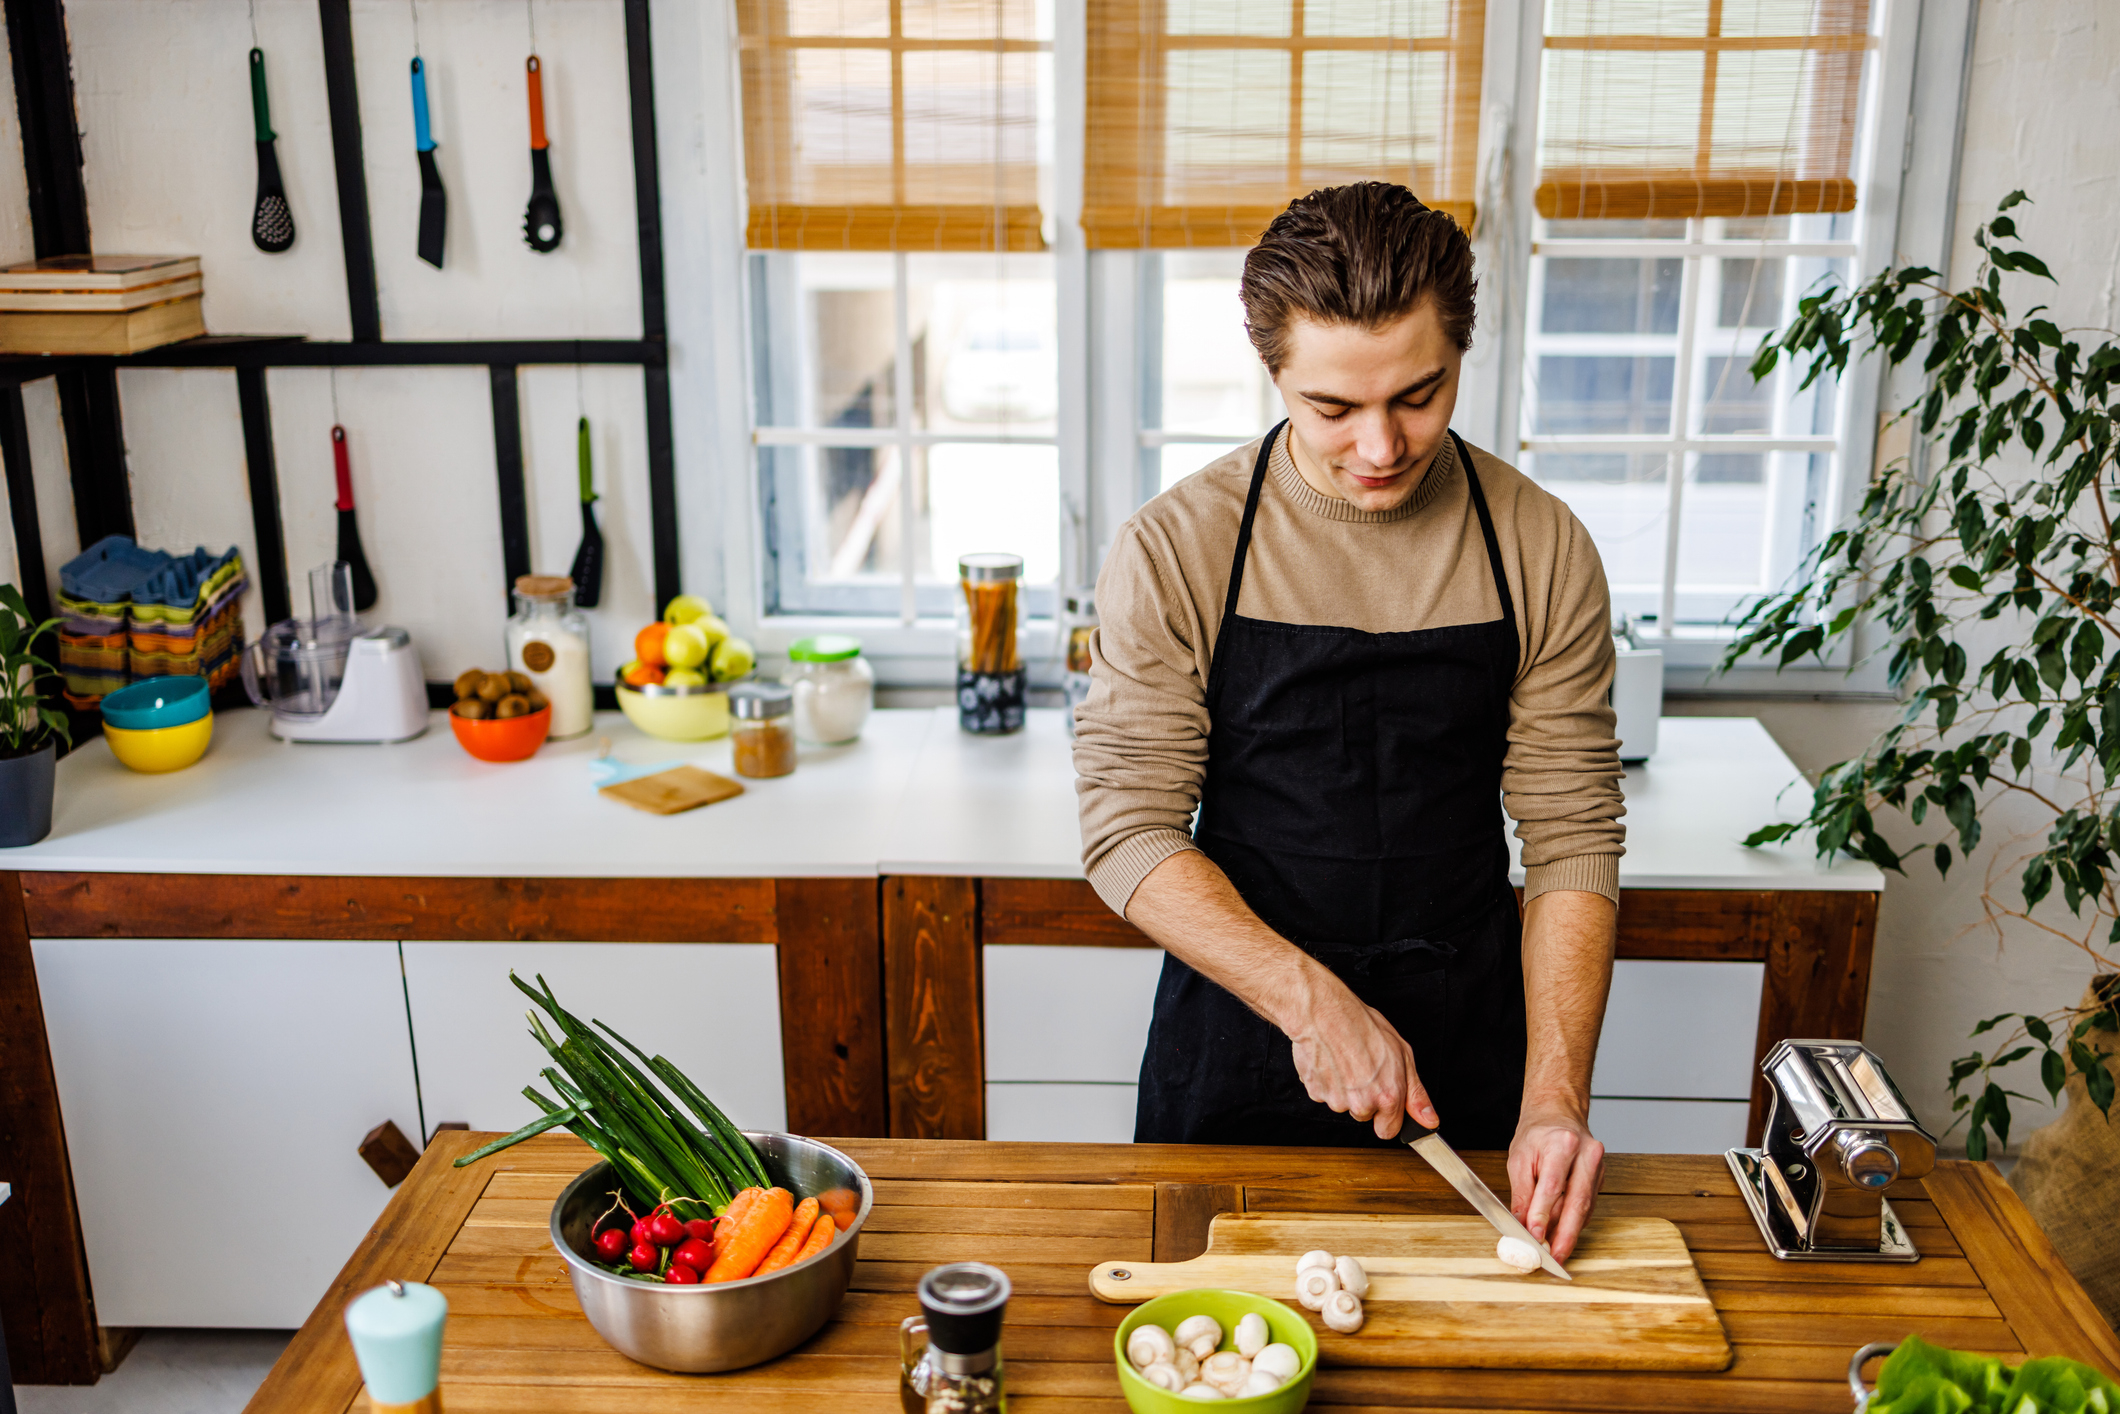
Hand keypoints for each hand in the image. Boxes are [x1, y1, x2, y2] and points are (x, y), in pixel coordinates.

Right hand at [1286, 978, 1438, 1140]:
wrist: (1324, 1012)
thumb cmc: (1362, 1026)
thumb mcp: (1402, 1054)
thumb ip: (1416, 1093)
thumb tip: (1429, 1120)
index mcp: (1388, 1096)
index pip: (1388, 1131)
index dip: (1386, 1115)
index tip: (1383, 1100)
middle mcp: (1362, 1103)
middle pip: (1364, 1115)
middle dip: (1364, 1098)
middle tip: (1363, 1068)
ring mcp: (1336, 1100)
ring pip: (1343, 1104)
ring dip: (1344, 1089)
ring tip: (1345, 1060)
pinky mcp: (1316, 1092)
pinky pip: (1324, 1094)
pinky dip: (1327, 1081)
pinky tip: (1331, 1061)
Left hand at [1506, 1103, 1603, 1262]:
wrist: (1558, 1114)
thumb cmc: (1537, 1134)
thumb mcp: (1519, 1158)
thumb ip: (1522, 1194)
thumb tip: (1522, 1225)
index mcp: (1563, 1143)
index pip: (1552, 1186)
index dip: (1543, 1215)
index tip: (1535, 1238)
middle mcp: (1587, 1155)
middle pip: (1577, 1202)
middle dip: (1565, 1235)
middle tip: (1554, 1258)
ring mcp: (1598, 1167)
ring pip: (1584, 1208)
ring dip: (1569, 1233)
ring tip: (1556, 1254)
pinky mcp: (1602, 1178)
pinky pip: (1588, 1206)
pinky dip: (1575, 1223)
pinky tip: (1563, 1235)